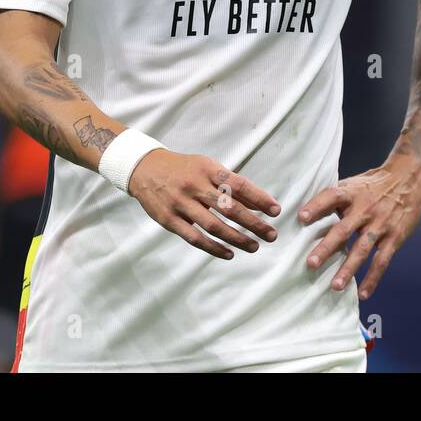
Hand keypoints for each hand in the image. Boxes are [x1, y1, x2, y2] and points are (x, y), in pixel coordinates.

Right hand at [128, 150, 280, 259]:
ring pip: (214, 225)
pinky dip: (213, 248)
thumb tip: (259, 203)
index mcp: (207, 169)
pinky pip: (194, 237)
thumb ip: (231, 184)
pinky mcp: (169, 219)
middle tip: (271, 234)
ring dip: (237, 238)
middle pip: (229, 207)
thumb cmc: (183, 169)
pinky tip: (229, 253)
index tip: (276, 210)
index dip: (259, 198)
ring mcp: (181, 203)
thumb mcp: (207, 167)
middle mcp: (195, 185)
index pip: (239, 184)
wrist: (144, 169)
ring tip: (254, 246)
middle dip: (253, 223)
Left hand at [299, 154, 420, 299]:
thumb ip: (335, 198)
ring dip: (348, 269)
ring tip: (335, 286)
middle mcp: (365, 209)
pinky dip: (373, 279)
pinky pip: (382, 261)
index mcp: (351, 193)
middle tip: (311, 264)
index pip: (331, 197)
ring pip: (362, 250)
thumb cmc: (374, 184)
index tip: (301, 218)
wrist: (409, 178)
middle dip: (327, 247)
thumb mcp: (353, 184)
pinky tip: (363, 294)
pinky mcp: (394, 237)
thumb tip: (307, 212)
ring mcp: (380, 225)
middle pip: (343, 230)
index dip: (316, 206)